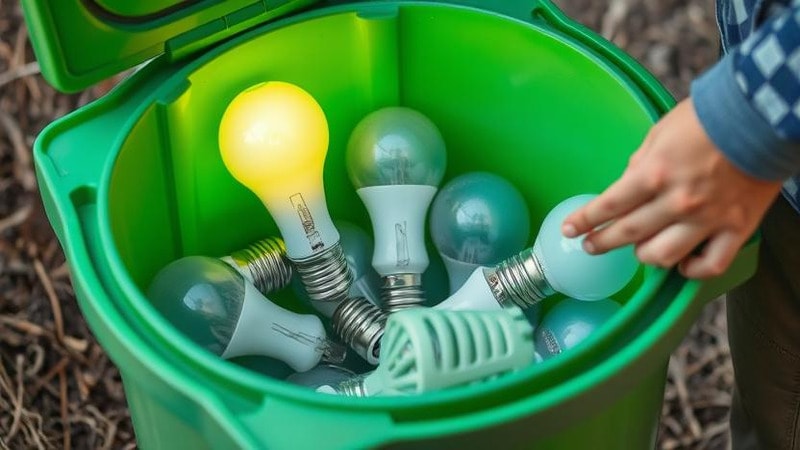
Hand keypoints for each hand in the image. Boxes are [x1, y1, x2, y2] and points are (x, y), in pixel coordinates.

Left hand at [561, 98, 782, 278]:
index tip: (570, 230)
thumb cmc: (708, 119)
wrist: (761, 116)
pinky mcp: (735, 228)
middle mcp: (676, 202)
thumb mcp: (660, 132)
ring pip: (663, 256)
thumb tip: (627, 184)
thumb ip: (640, 164)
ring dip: (643, 256)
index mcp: (653, 174)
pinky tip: (681, 263)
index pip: (608, 206)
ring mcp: (707, 219)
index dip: (585, 221)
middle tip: (591, 246)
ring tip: (638, 251)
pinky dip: (691, 269)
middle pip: (628, 234)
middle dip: (602, 242)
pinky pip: (709, 265)